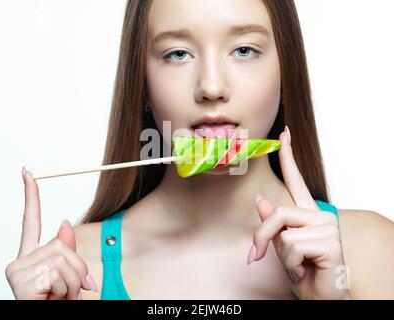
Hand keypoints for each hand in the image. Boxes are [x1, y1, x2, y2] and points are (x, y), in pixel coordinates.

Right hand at [5, 167, 97, 299]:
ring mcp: (17, 271)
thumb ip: (67, 251)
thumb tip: (65, 222)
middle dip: (76, 268)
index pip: (31, 221)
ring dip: (73, 282)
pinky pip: (58, 273)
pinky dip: (66, 289)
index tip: (28, 173)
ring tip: (60, 297)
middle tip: (69, 290)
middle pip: (61, 243)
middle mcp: (18, 261)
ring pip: (63, 258)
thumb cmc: (56, 302)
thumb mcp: (68, 275)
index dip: (31, 196)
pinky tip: (52, 300)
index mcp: (30, 257)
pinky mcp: (21, 281)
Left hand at [247, 126, 350, 299]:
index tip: (284, 134)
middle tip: (258, 256)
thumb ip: (272, 224)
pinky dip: (290, 264)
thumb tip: (261, 200)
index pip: (296, 181)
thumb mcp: (280, 248)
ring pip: (282, 231)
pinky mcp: (330, 241)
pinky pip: (290, 246)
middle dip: (262, 238)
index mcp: (308, 215)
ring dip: (281, 256)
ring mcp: (327, 227)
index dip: (288, 157)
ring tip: (298, 266)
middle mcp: (320, 216)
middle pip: (277, 212)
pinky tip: (306, 269)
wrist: (321, 299)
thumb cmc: (304, 273)